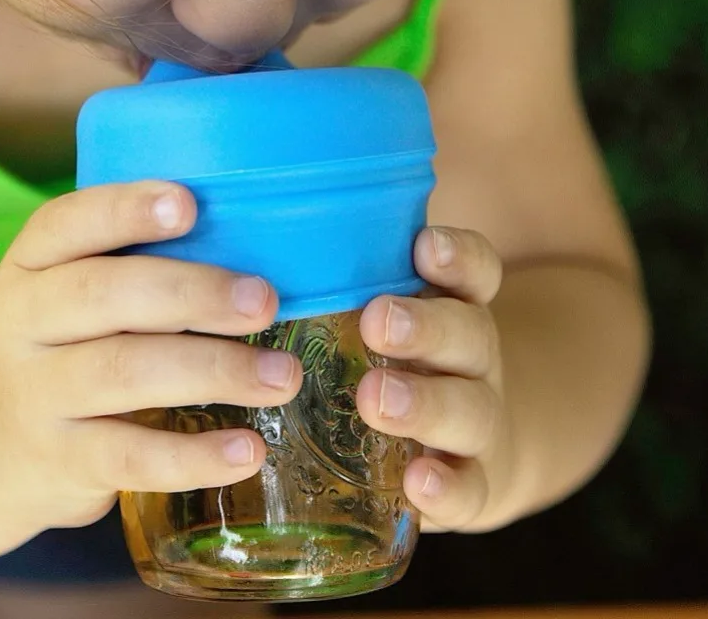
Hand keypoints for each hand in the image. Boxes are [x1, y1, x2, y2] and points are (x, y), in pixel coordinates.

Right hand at [0, 181, 301, 555]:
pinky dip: (194, 455)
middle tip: (264, 300)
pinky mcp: (56, 462)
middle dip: (193, 293)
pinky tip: (249, 449)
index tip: (188, 204)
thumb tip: (248, 241)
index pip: (67, 223)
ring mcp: (34, 394)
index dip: (126, 209)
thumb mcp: (62, 293)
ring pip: (125, 372)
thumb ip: (128, 265)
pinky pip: (130, 456)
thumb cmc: (54, 346)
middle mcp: (21, 322)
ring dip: (214, 370)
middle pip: (105, 295)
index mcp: (30, 265)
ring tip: (281, 375)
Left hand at [356, 227, 511, 532]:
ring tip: (377, 399)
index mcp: (451, 306)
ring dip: (426, 403)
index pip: (473, 270)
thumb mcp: (384, 314)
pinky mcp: (474, 484)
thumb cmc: (401, 360)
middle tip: (378, 321)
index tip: (423, 245)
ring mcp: (478, 422)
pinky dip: (448, 488)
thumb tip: (229, 218)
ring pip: (469, 408)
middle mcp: (473, 359)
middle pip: (468, 333)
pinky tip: (418, 483)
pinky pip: (470, 489)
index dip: (456, 256)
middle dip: (426, 326)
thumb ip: (335, 278)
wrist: (472, 445)